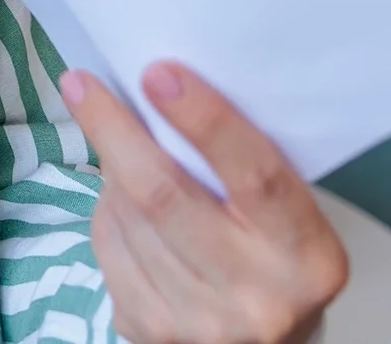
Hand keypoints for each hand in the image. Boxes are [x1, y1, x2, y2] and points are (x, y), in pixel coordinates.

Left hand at [61, 62, 348, 343]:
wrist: (264, 342)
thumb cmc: (273, 254)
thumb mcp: (287, 213)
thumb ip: (241, 164)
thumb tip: (159, 92)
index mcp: (307, 255)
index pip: (256, 176)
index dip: (205, 120)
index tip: (158, 73)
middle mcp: (257, 297)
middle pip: (164, 196)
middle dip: (115, 131)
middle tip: (83, 85)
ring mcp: (200, 323)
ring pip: (127, 218)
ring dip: (111, 170)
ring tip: (116, 143)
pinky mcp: (151, 333)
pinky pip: (108, 249)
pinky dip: (106, 211)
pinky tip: (119, 199)